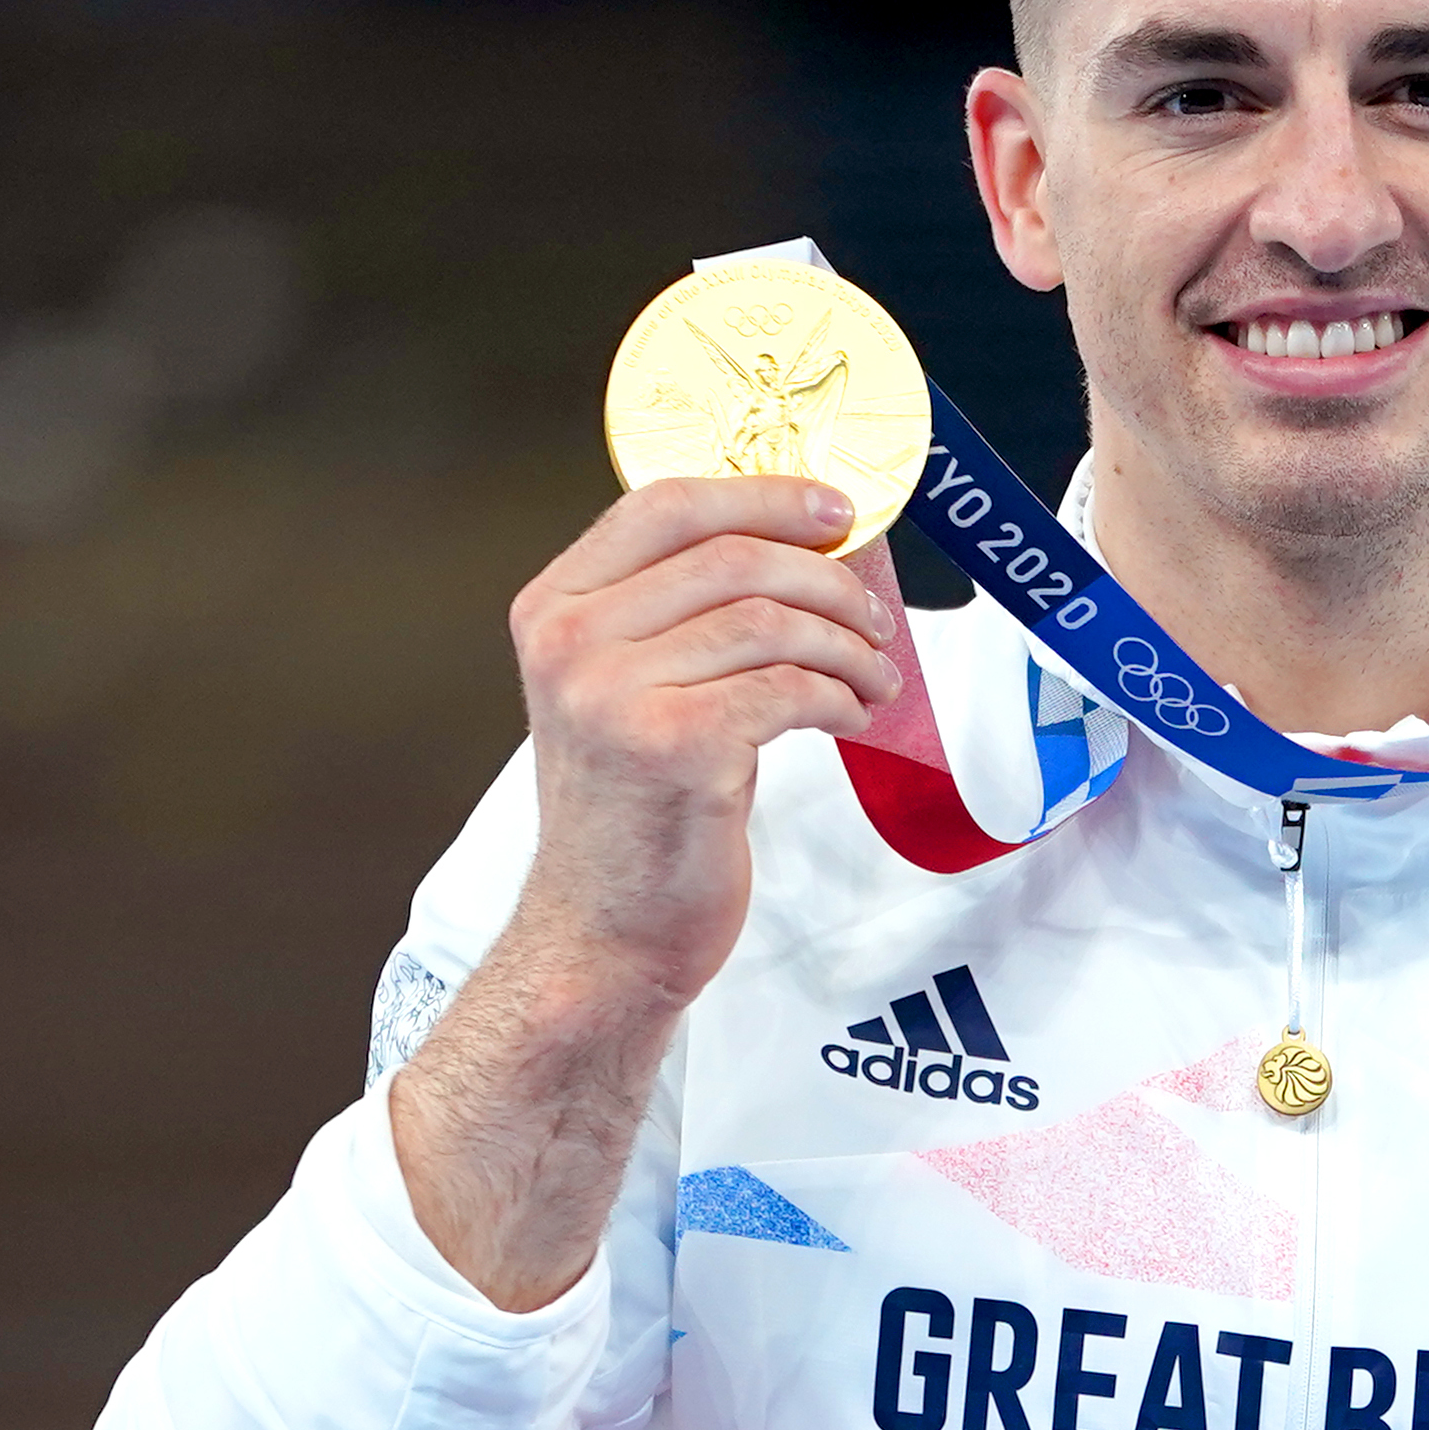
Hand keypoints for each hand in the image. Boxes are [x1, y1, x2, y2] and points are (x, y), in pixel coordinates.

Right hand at [391, 477, 897, 1307]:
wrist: (602, 936)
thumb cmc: (633, 814)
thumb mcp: (625, 691)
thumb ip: (679, 614)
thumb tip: (805, 540)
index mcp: (553, 609)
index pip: (665, 503)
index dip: (764, 493)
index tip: (837, 508)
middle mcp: (570, 642)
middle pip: (732, 556)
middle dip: (825, 578)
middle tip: (875, 614)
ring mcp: (613, 694)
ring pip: (768, 620)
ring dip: (844, 642)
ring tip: (875, 675)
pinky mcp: (673, 748)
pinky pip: (787, 689)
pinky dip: (839, 697)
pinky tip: (853, 716)